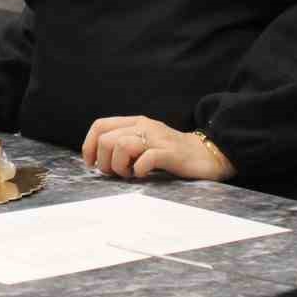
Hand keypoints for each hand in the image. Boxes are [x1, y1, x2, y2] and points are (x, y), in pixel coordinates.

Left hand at [80, 116, 236, 180]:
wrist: (207, 155)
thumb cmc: (172, 152)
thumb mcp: (145, 142)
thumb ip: (125, 143)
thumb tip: (98, 158)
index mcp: (136, 122)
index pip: (100, 125)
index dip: (89, 145)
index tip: (92, 164)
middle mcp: (144, 126)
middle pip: (107, 139)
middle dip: (104, 161)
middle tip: (116, 173)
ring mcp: (157, 139)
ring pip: (121, 146)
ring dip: (119, 166)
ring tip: (129, 174)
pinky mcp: (170, 153)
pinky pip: (146, 158)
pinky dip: (139, 169)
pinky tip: (143, 174)